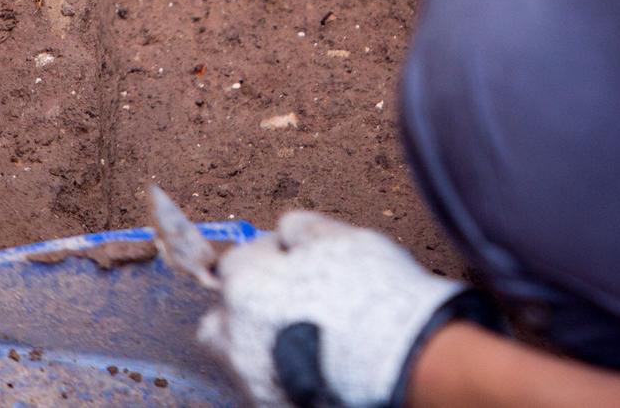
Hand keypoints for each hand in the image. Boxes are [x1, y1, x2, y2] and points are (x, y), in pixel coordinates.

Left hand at [199, 211, 476, 407]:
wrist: (398, 361)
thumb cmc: (369, 294)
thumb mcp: (339, 239)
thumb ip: (302, 229)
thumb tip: (286, 230)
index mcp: (246, 286)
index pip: (236, 262)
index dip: (267, 256)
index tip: (292, 258)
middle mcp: (237, 336)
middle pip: (220, 319)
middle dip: (244, 310)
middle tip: (283, 304)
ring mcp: (252, 379)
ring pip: (238, 358)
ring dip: (258, 344)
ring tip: (300, 338)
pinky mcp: (272, 405)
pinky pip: (263, 385)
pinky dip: (279, 374)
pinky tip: (311, 364)